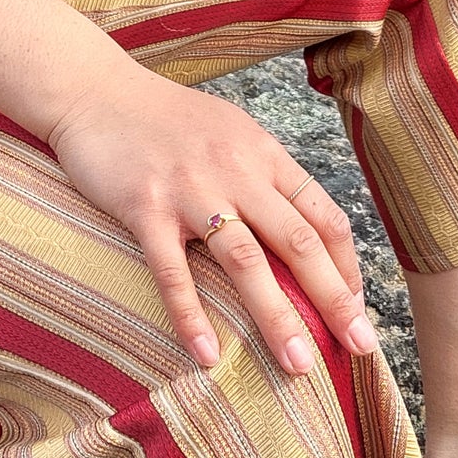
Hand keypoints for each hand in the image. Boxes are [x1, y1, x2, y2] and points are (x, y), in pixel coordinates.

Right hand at [45, 68, 376, 375]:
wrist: (97, 92)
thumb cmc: (166, 120)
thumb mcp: (231, 135)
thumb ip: (262, 178)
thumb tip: (297, 235)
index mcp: (264, 154)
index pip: (325, 216)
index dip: (348, 266)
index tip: (359, 308)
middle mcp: (236, 171)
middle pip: (298, 242)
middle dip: (335, 299)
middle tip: (361, 346)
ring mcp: (191, 190)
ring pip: (246, 262)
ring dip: (277, 318)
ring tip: (298, 365)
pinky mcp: (145, 206)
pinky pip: (173, 271)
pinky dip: (192, 316)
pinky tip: (208, 355)